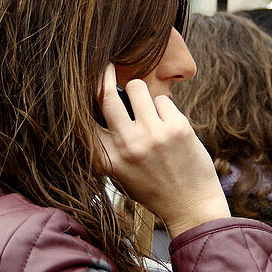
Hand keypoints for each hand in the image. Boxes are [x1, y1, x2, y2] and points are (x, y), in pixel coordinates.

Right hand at [95, 64, 229, 238]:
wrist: (191, 206)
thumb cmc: (154, 189)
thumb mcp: (120, 175)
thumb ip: (108, 146)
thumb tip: (102, 105)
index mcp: (108, 160)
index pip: (82, 120)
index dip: (80, 97)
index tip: (83, 82)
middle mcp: (128, 145)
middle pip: (105, 95)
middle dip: (104, 74)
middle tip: (106, 65)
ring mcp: (153, 134)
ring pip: (136, 87)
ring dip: (139, 92)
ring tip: (146, 106)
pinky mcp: (178, 127)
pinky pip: (163, 99)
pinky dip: (164, 108)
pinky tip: (169, 125)